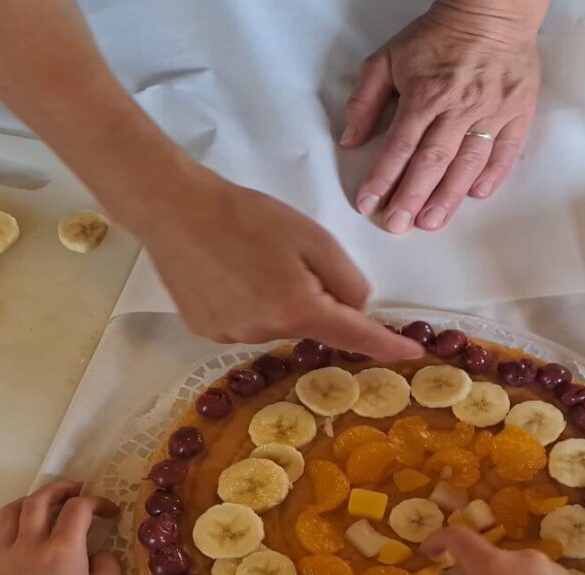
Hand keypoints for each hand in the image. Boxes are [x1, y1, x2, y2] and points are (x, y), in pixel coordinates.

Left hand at [0, 481, 120, 574]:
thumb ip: (110, 564)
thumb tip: (100, 551)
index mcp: (63, 548)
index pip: (78, 507)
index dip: (97, 502)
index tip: (108, 511)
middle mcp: (32, 543)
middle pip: (41, 498)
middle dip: (61, 488)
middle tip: (76, 490)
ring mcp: (8, 553)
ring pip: (12, 509)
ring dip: (32, 499)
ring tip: (45, 502)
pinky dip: (11, 520)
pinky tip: (23, 526)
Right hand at [116, 168, 422, 359]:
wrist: (174, 210)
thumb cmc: (248, 216)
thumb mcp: (313, 238)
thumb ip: (346, 280)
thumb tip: (354, 311)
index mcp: (299, 311)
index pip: (356, 337)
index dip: (385, 346)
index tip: (410, 353)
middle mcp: (266, 335)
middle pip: (313, 324)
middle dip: (313, 298)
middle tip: (285, 255)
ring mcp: (232, 337)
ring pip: (278, 323)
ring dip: (279, 301)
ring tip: (249, 260)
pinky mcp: (207, 332)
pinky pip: (248, 323)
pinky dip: (249, 304)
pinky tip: (228, 274)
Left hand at [343, 0, 543, 232]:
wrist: (491, 12)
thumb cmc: (438, 36)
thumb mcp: (387, 58)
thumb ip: (365, 100)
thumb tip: (351, 139)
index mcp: (425, 94)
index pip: (400, 146)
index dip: (383, 179)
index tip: (369, 203)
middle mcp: (458, 107)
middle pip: (432, 162)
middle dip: (412, 197)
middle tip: (399, 225)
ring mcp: (491, 111)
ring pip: (468, 163)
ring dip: (449, 196)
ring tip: (432, 222)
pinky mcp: (517, 111)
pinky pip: (506, 150)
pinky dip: (492, 174)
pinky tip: (477, 195)